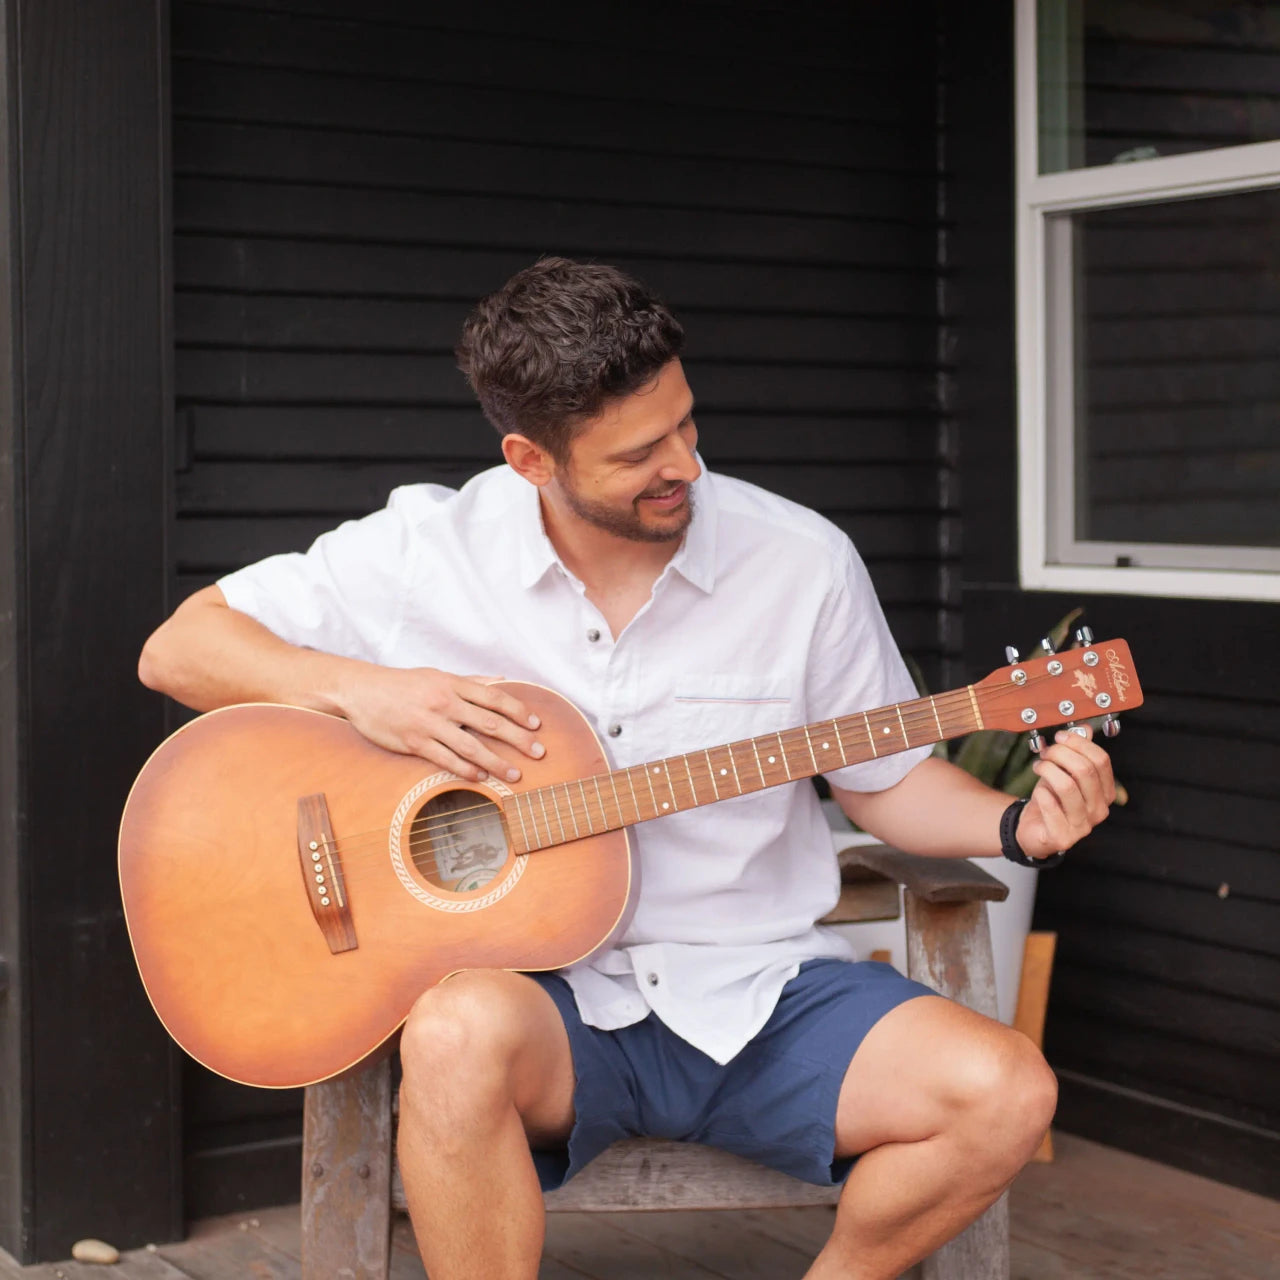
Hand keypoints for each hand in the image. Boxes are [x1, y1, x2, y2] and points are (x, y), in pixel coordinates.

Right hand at [342, 667, 543, 782]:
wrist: (362, 691)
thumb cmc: (403, 683)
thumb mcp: (438, 675)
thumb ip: (471, 681)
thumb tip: (502, 680)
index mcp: (453, 684)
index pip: (494, 698)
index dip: (519, 711)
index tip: (536, 725)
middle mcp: (444, 702)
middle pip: (490, 722)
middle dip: (518, 739)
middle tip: (539, 752)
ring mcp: (429, 724)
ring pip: (471, 746)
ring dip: (497, 762)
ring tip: (515, 774)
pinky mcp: (414, 743)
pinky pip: (445, 759)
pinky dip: (465, 769)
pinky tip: (481, 777)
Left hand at [1017, 726, 1115, 859]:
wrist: (1034, 829)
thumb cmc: (1052, 799)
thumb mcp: (1063, 772)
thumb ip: (1076, 752)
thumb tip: (1084, 729)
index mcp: (1105, 792)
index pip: (1101, 760)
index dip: (1078, 743)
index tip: (1060, 736)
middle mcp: (1099, 810)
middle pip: (1084, 770)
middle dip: (1060, 754)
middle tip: (1045, 753)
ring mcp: (1083, 826)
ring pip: (1067, 786)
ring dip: (1048, 770)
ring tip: (1038, 767)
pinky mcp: (1063, 837)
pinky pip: (1051, 807)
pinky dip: (1042, 794)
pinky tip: (1038, 792)